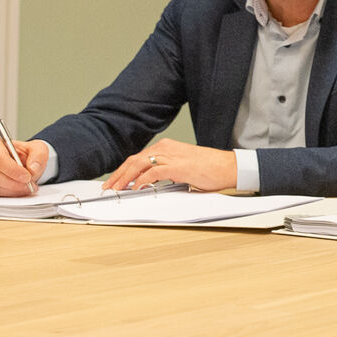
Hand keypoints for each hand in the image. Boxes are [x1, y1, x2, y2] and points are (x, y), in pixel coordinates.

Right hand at [0, 138, 48, 195]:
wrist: (26, 163)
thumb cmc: (28, 154)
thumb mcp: (39, 149)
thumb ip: (38, 156)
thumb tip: (32, 168)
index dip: (12, 170)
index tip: (26, 177)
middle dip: (14, 183)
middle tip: (29, 185)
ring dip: (12, 190)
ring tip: (27, 188)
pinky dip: (7, 194)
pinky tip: (18, 190)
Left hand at [102, 139, 237, 192]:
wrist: (228, 167)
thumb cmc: (210, 168)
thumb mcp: (184, 166)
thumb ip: (166, 171)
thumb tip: (150, 183)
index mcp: (167, 147)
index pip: (138, 157)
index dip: (123, 170)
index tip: (114, 181)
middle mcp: (167, 148)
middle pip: (134, 160)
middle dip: (118, 175)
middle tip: (108, 187)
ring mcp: (172, 156)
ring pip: (139, 165)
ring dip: (124, 178)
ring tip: (116, 189)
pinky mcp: (178, 166)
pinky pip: (153, 173)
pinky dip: (141, 181)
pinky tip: (135, 188)